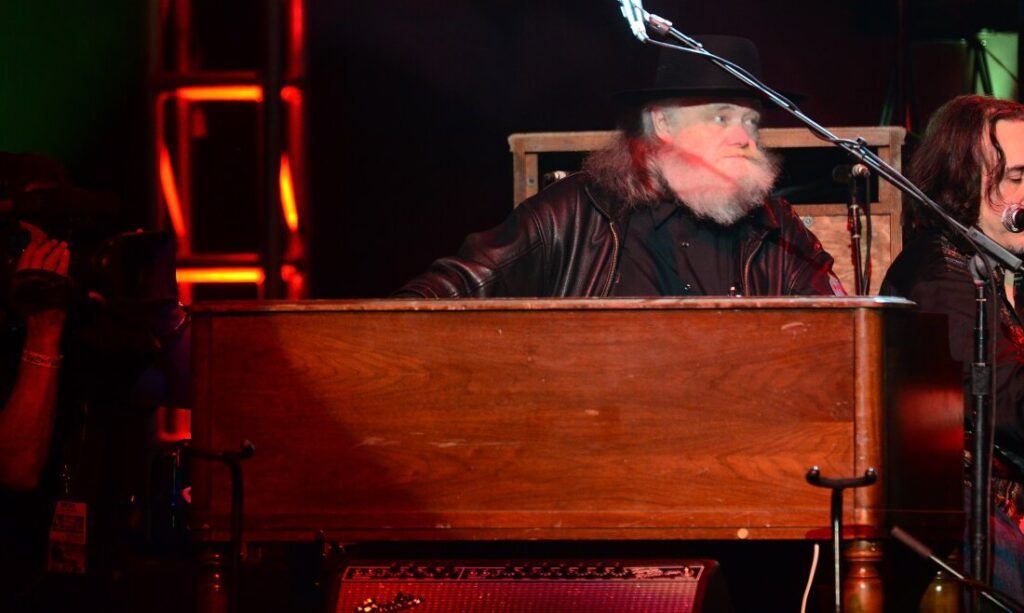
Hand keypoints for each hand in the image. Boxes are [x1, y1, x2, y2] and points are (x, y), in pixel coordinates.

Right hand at [15, 222, 70, 350]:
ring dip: (57, 249)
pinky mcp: (58, 283)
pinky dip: (65, 258)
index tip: (40, 240)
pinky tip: (67, 252)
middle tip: (54, 241)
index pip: (26, 255)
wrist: (41, 322)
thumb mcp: (19, 291)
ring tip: (62, 244)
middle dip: (47, 245)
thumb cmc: (31, 308)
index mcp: (20, 276)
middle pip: (40, 255)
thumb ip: (21, 276)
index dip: (34, 245)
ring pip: (51, 259)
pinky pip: (62, 267)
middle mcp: (31, 276)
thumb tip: (22, 259)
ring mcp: (45, 279)